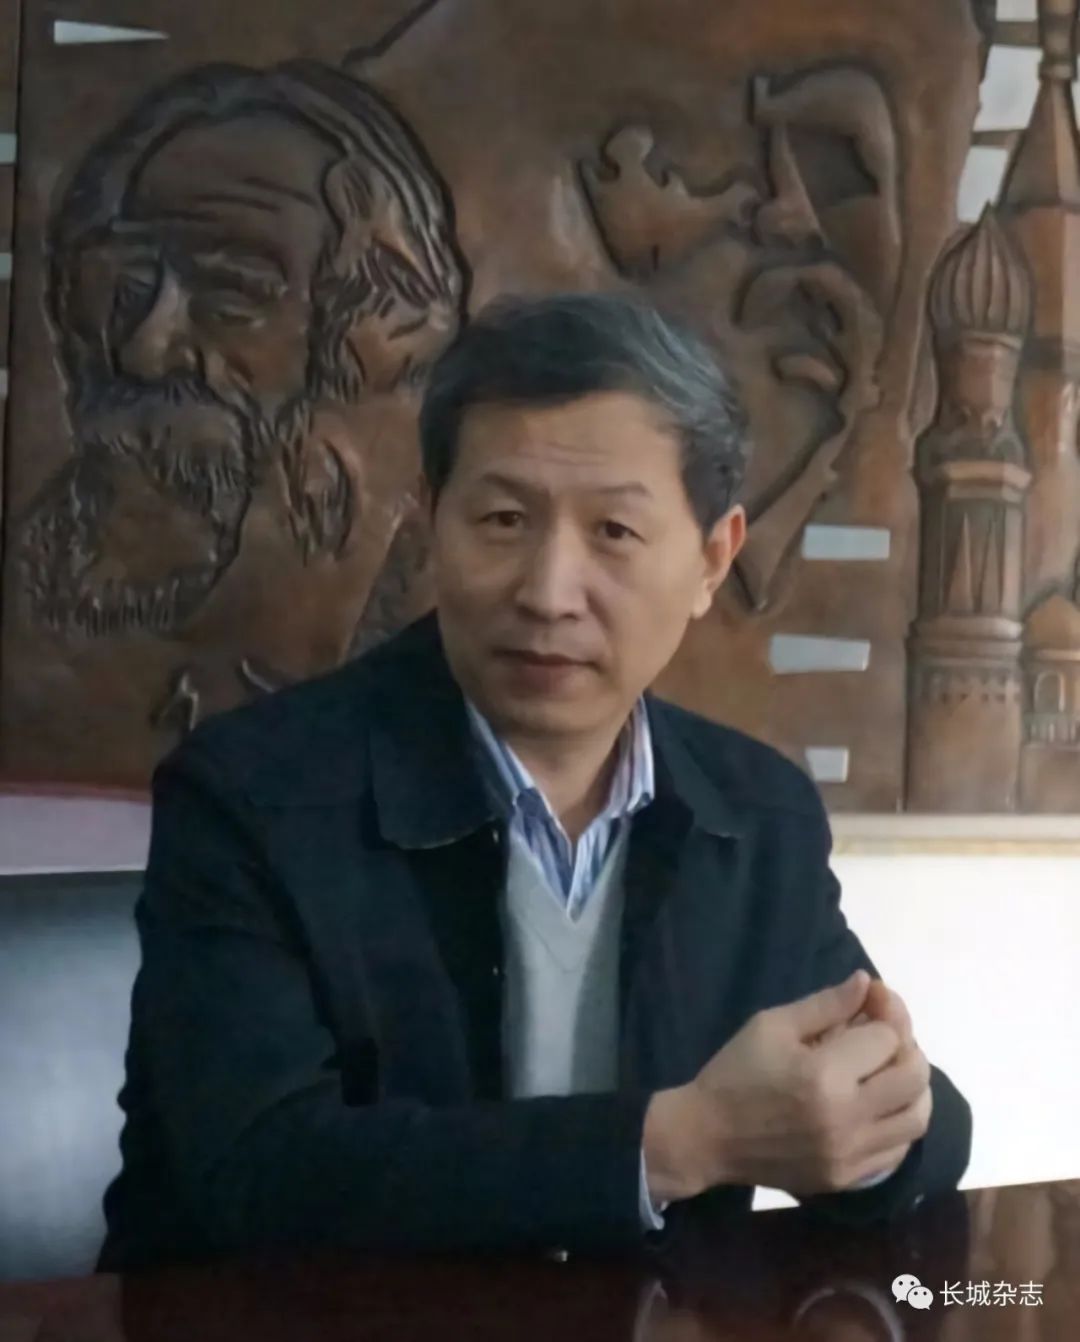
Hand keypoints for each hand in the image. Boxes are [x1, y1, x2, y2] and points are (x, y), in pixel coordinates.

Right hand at [643, 970, 931, 1202]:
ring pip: (916, 1118)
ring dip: (913, 1088)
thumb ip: (825, 1004)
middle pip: (913, 1077)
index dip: (883, 1013)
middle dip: (906, 1047)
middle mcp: (847, 1118)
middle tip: (882, 1036)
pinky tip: (881, 1107)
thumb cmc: (736, 1073)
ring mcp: (850, 1154)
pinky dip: (900, 1123)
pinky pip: (898, 1151)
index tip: (869, 1001)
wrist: (707, 1137)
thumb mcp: (772, 1025)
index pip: (887, 1038)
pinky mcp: (847, 1178)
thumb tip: (865, 983)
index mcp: (824, 1075)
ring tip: (890, 1071)